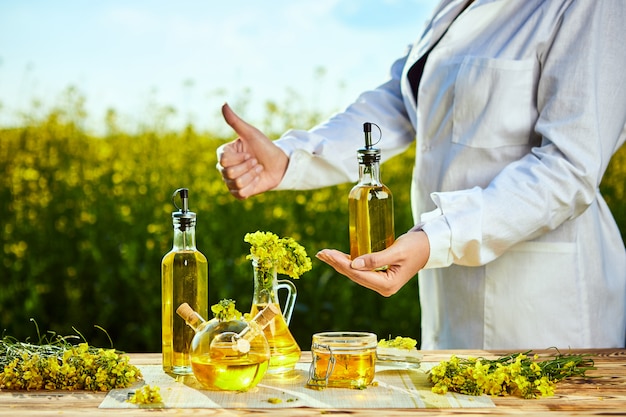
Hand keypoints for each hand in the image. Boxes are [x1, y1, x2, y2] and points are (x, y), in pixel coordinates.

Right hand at [218, 103, 288, 198]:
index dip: (239, 158)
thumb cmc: (265, 147)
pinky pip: (240, 193)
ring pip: (235, 183)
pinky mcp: (239, 193)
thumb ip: (235, 121)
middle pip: (228, 173)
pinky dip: (252, 186)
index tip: (249, 153)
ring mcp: (231, 181)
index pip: (223, 160)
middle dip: (247, 167)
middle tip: (256, 161)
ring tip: (258, 169)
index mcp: (225, 154)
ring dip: (251, 176)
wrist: (280, 164)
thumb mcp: (251, 133)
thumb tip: (223, 103)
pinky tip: (257, 179)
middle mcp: (225, 168)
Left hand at [315, 231, 429, 296]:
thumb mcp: (397, 251)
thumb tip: (354, 263)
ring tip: (324, 254)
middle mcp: (383, 287)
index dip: (341, 263)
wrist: (431, 246)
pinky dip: (348, 262)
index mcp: (387, 285)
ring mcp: (381, 283)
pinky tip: (338, 257)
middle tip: (321, 253)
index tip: (328, 253)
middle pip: (354, 275)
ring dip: (340, 263)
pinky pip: (360, 270)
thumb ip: (376, 259)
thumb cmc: (417, 246)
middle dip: (336, 263)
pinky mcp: (381, 276)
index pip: (358, 274)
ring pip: (355, 273)